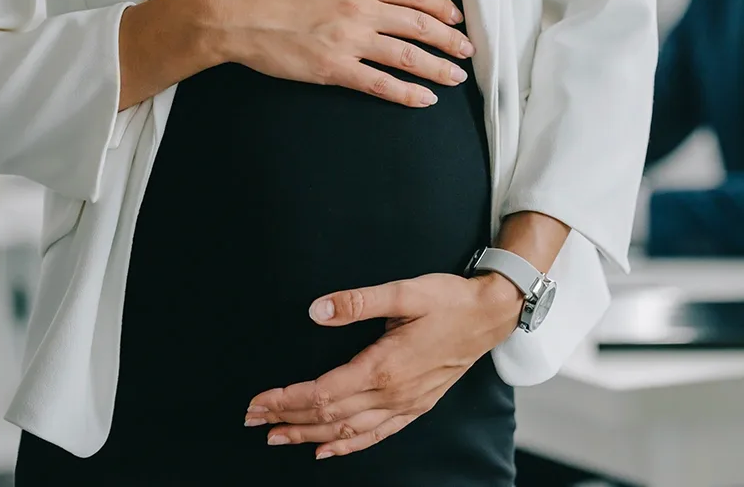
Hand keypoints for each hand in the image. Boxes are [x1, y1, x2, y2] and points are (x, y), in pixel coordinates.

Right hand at [209, 0, 475, 106]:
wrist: (233, 13)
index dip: (440, 6)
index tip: (456, 17)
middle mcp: (360, 10)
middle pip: (418, 26)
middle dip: (449, 39)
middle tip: (468, 50)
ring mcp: (349, 41)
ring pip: (406, 55)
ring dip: (437, 67)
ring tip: (457, 76)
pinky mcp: (333, 69)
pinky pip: (378, 84)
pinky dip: (405, 92)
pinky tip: (424, 98)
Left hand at [244, 273, 521, 459]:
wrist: (491, 315)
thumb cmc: (449, 300)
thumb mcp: (405, 291)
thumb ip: (358, 301)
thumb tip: (316, 310)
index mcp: (383, 367)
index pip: (322, 393)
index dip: (285, 399)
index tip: (256, 402)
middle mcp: (392, 394)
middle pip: (328, 416)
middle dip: (287, 419)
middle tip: (252, 421)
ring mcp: (405, 405)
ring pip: (348, 431)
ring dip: (309, 436)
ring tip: (278, 437)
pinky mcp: (416, 407)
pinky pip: (376, 436)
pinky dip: (347, 446)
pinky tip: (326, 450)